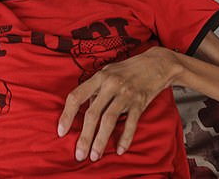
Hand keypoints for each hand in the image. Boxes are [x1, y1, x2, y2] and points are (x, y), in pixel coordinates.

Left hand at [57, 46, 181, 161]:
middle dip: (84, 136)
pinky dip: (125, 138)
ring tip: (95, 155)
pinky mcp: (140, 101)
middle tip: (79, 154)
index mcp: (99, 77)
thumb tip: (84, 110)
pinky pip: (130, 123)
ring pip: (109, 120)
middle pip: (92, 113)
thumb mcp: (108, 72)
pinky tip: (120, 149)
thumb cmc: (128, 69)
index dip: (67, 115)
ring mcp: (126, 93)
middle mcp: (110, 84)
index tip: (61, 132)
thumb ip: (95, 90)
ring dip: (100, 140)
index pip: (76, 96)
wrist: (157, 63)